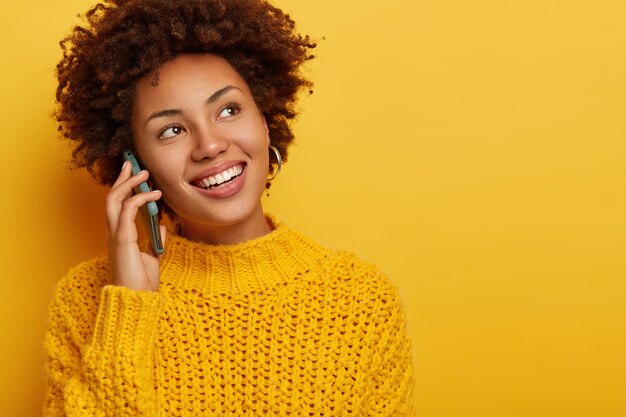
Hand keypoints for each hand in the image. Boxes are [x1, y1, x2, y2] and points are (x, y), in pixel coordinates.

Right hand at [106, 160, 166, 290]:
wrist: (136, 300)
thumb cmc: (141, 282)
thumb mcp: (152, 256)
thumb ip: (155, 239)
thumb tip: (161, 225)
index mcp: (120, 235)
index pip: (119, 205)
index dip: (125, 187)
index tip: (136, 174)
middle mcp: (114, 232)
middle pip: (112, 197)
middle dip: (122, 178)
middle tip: (132, 163)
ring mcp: (116, 235)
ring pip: (115, 200)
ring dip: (129, 183)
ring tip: (144, 173)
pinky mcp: (121, 239)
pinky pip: (127, 211)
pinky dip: (140, 199)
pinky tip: (154, 195)